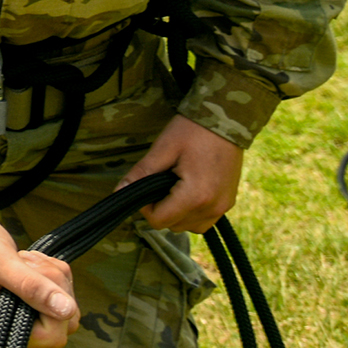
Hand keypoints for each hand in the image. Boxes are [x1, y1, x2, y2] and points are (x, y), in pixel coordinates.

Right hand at [0, 207, 80, 347]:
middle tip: (27, 263)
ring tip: (23, 260)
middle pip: (64, 323)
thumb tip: (67, 310)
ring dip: (53, 276)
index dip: (52, 307)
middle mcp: (10, 328)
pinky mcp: (27, 302)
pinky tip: (27, 260)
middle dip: (55, 287)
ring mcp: (20, 315)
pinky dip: (51, 271)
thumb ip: (31, 286)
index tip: (30, 275)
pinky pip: (60, 293)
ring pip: (65, 307)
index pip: (50, 336)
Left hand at [118, 114, 243, 232]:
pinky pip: (204, 221)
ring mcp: (223, 207)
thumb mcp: (163, 149)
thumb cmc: (193, 131)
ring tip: (173, 187)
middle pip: (173, 226)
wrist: (227, 120)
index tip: (145, 186)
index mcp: (195, 196)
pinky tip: (186, 192)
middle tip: (158, 183)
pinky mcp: (228, 203)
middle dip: (160, 209)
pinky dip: (192, 213)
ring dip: (176, 214)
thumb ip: (141, 174)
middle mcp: (212, 208)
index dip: (145, 207)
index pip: (159, 220)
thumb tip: (119, 192)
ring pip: (189, 227)